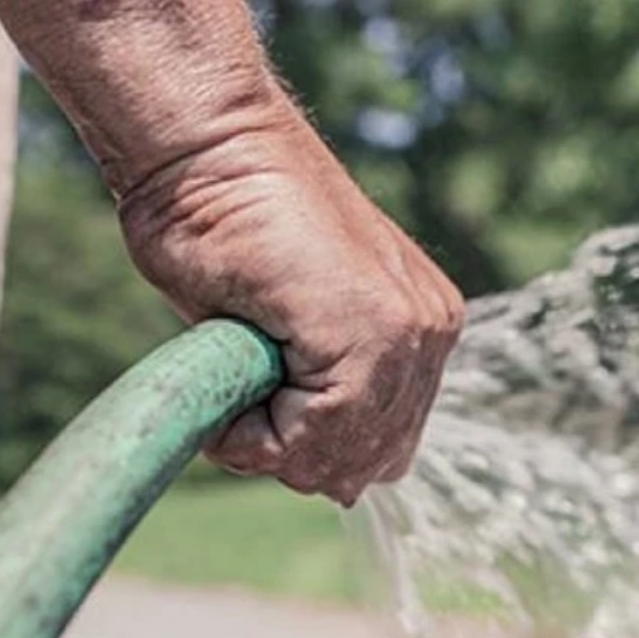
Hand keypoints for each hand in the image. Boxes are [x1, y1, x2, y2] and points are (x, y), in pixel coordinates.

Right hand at [117, 99, 463, 504]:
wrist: (208, 150)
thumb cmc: (225, 229)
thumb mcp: (286, 334)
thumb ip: (323, 395)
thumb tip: (346, 487)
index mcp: (420, 333)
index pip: (380, 450)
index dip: (306, 448)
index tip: (256, 392)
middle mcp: (430, 335)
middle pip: (365, 465)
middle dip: (292, 451)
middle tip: (244, 384)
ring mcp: (411, 332)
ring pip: (338, 459)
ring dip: (268, 440)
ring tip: (239, 368)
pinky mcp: (376, 332)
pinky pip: (311, 438)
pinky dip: (251, 431)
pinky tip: (235, 364)